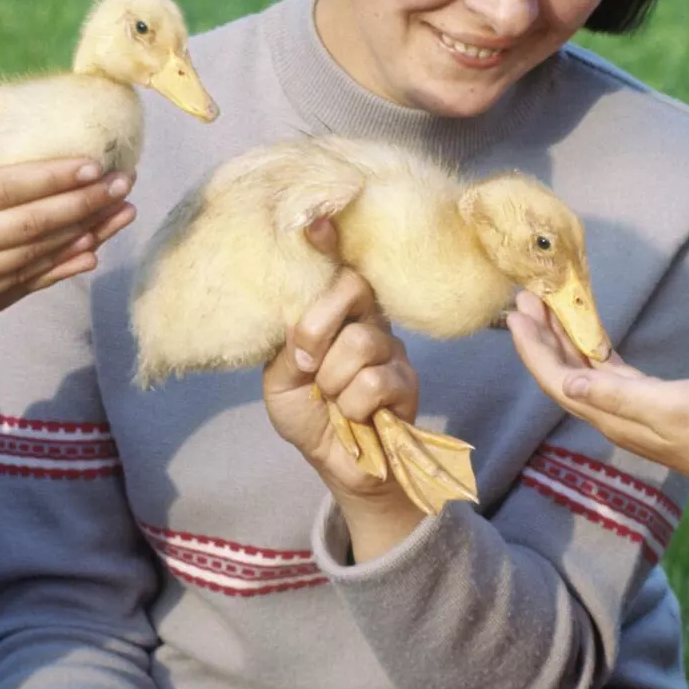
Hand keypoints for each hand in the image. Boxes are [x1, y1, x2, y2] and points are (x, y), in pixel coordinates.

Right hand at [0, 79, 135, 414]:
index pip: (7, 190)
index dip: (55, 177)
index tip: (93, 163)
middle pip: (36, 224)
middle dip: (87, 203)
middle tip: (126, 181)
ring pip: (40, 256)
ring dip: (87, 234)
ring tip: (124, 212)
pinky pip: (26, 287)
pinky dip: (61, 271)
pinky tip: (90, 256)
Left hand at [262, 223, 421, 511]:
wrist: (342, 466)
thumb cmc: (311, 417)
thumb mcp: (282, 382)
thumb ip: (289, 346)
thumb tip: (301, 322)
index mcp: (332, 315)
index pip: (333, 269)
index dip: (326, 243)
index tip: (315, 221)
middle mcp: (365, 321)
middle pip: (351, 288)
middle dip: (318, 327)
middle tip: (307, 364)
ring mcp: (390, 348)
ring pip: (359, 341)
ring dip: (334, 382)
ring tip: (335, 402)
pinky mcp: (407, 380)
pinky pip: (374, 380)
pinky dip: (354, 406)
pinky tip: (357, 416)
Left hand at [507, 290, 688, 508]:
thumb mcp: (670, 406)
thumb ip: (620, 394)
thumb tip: (571, 382)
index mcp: (611, 416)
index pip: (557, 380)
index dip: (532, 348)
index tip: (515, 314)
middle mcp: (613, 415)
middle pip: (563, 373)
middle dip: (540, 337)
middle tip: (525, 298)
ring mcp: (631, 411)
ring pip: (583, 370)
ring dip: (563, 339)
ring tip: (548, 306)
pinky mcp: (650, 403)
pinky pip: (610, 372)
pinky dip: (594, 348)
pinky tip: (589, 331)